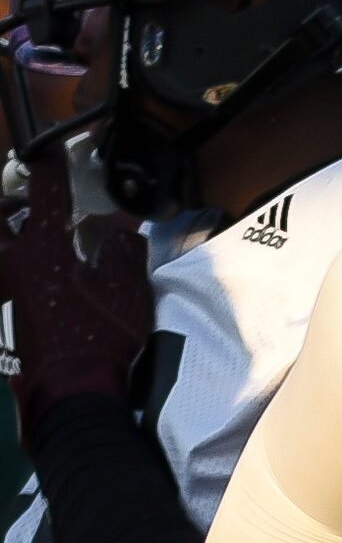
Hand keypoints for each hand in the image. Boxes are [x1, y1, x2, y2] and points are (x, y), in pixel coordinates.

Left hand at [0, 142, 149, 432]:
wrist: (69, 392)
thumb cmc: (101, 337)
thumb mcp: (128, 291)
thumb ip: (123, 250)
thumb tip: (119, 225)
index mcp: (46, 249)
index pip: (46, 196)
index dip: (50, 169)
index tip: (49, 151)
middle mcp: (15, 262)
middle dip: (8, 203)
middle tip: (27, 202)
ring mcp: (5, 288)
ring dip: (9, 234)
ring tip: (28, 235)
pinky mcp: (5, 312)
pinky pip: (5, 277)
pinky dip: (15, 267)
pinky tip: (35, 276)